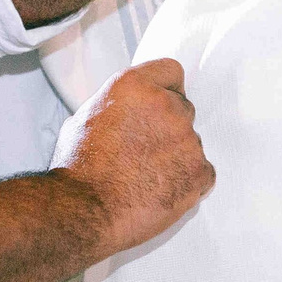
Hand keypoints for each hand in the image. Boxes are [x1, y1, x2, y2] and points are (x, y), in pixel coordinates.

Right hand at [57, 57, 215, 256]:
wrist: (85, 210)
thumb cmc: (77, 170)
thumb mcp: (84, 118)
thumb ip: (116, 106)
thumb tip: (123, 111)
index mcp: (135, 86)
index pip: (171, 71)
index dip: (167, 90)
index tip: (161, 105)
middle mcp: (166, 105)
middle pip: (182, 109)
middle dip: (169, 128)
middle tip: (146, 152)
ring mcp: (186, 138)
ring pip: (192, 143)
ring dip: (177, 157)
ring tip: (146, 178)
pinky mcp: (199, 170)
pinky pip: (204, 173)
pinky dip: (189, 184)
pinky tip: (162, 192)